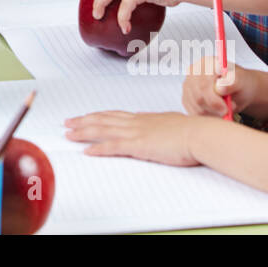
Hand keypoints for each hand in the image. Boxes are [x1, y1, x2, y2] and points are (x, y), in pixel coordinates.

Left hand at [63, 110, 198, 165]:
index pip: (114, 115)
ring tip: (68, 134)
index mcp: (144, 118)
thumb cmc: (193, 132)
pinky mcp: (139, 145)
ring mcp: (136, 132)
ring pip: (102, 130)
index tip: (85, 116)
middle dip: (83, 121)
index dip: (98, 116)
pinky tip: (87, 151)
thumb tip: (160, 129)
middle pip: (103, 119)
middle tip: (67, 122)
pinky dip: (98, 149)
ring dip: (83, 132)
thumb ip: (162, 127)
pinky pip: (112, 146)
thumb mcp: (173, 126)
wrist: (200, 134)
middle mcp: (136, 122)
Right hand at [183, 57, 263, 118]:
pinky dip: (207, 116)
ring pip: (196, 107)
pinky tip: (217, 112)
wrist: (237, 90)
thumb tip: (220, 87)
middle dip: (215, 109)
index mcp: (206, 63)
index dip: (213, 100)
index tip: (226, 109)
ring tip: (225, 110)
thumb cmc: (239, 83)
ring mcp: (188, 85)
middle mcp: (193, 73)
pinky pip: (194, 113)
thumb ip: (232, 83)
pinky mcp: (186, 98)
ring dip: (213, 113)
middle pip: (198, 97)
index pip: (204, 84)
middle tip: (227, 111)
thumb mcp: (241, 81)